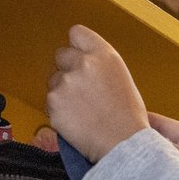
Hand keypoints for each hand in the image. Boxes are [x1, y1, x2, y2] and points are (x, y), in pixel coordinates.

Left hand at [46, 25, 149, 161]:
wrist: (124, 146)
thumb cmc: (128, 119)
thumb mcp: (122, 79)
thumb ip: (100, 65)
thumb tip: (83, 62)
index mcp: (104, 56)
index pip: (77, 33)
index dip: (77, 46)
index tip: (78, 55)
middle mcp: (83, 64)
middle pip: (61, 55)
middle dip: (67, 70)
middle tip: (83, 90)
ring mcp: (65, 83)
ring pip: (54, 81)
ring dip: (63, 93)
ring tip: (83, 111)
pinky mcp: (53, 103)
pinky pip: (50, 103)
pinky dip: (59, 112)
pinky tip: (77, 121)